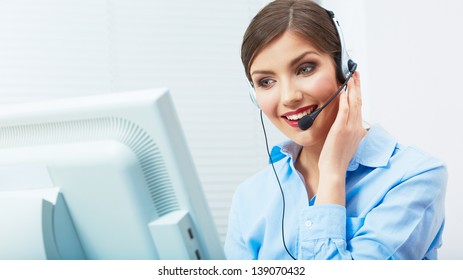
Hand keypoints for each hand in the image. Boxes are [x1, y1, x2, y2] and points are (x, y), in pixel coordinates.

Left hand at [316, 71, 365, 204]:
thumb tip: (344, 124)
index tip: (356, 84)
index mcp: (357, 130)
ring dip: (353, 89)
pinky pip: (344, 111)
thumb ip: (347, 132)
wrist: (334, 169)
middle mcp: (356, 127)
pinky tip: (343, 91)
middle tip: (356, 74)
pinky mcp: (341, 129)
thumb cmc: (337, 158)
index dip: (358, 94)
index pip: (359, 108)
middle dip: (358, 87)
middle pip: (359, 102)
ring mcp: (350, 128)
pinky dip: (344, 100)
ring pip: (353, 104)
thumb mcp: (345, 143)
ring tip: (351, 77)